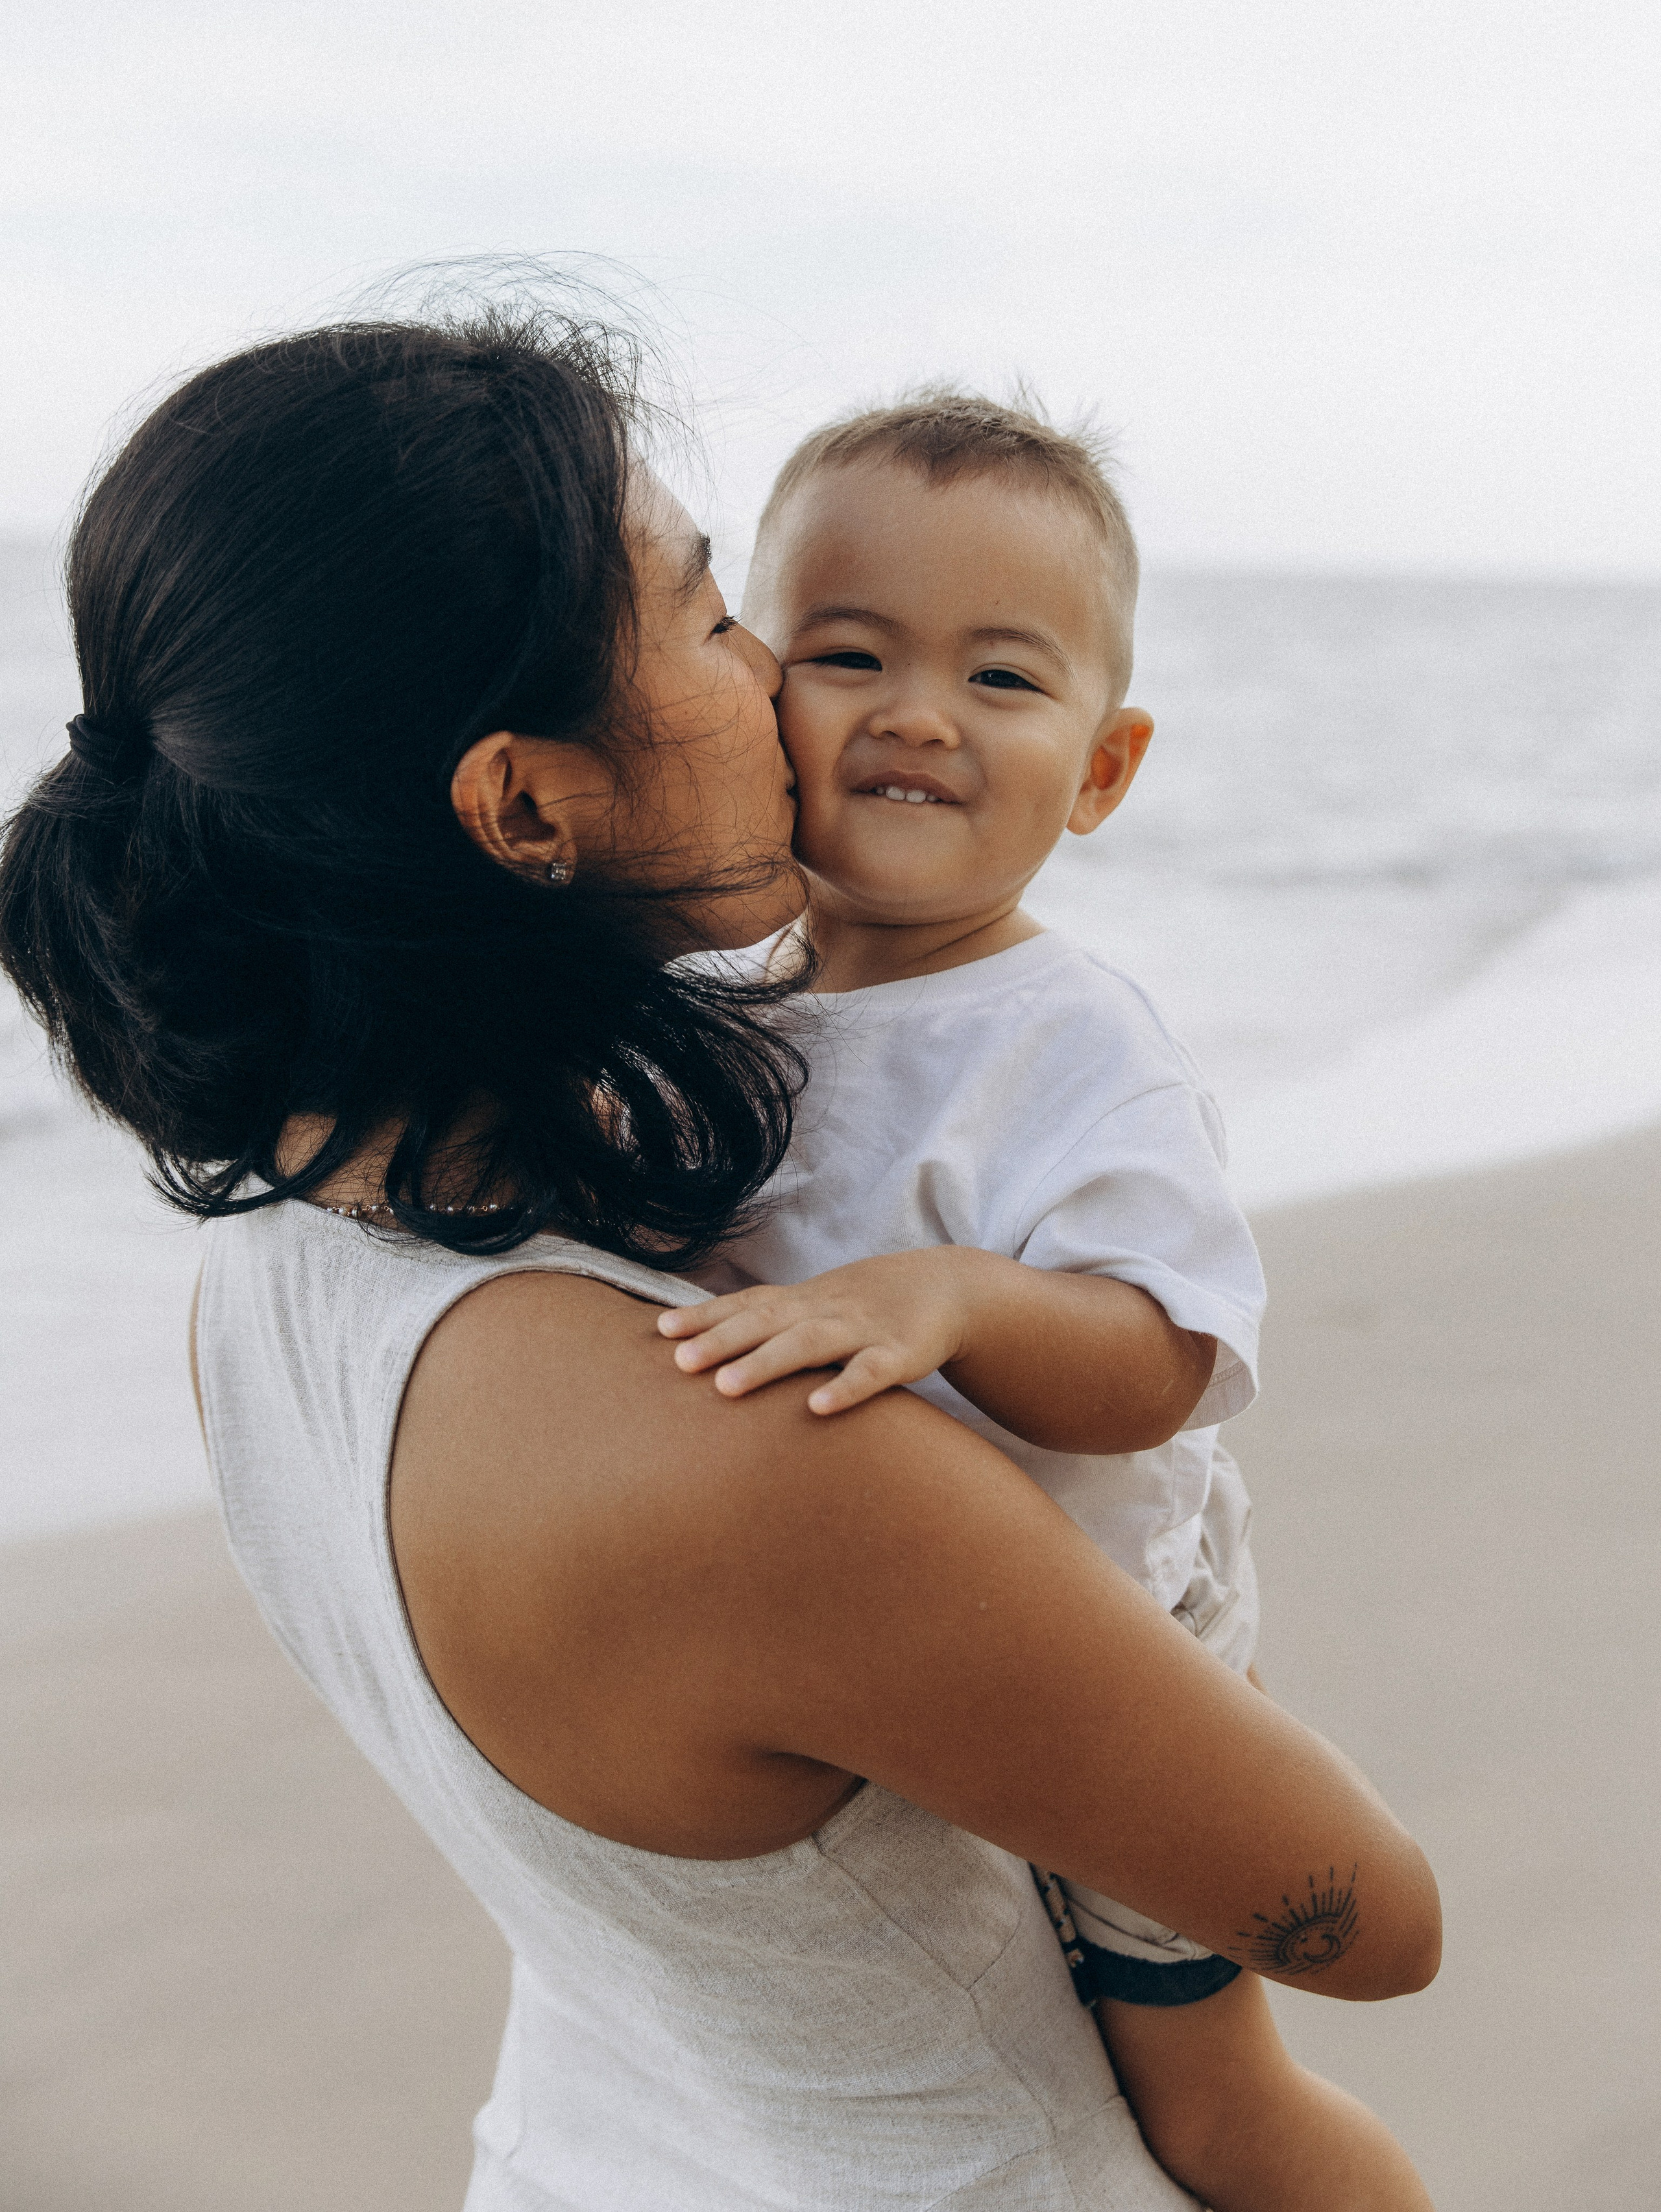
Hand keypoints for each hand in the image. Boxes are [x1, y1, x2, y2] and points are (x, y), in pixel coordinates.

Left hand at [657, 1250, 980, 1414]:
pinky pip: (870, 1372)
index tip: (660, 1330)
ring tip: (725, 1387)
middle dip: (721, 1340)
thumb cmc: (869, 1304)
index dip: (705, 1315)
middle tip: (678, 1362)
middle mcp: (825, 1309)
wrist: (949, 1286)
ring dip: (766, 1363)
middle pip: (766, 1321)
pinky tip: (817, 1407)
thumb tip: (711, 1342)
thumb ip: (773, 1320)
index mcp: (804, 1300)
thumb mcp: (820, 1305)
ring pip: (808, 1344)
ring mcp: (862, 1329)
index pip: (747, 1303)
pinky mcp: (900, 1354)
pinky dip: (845, 1387)